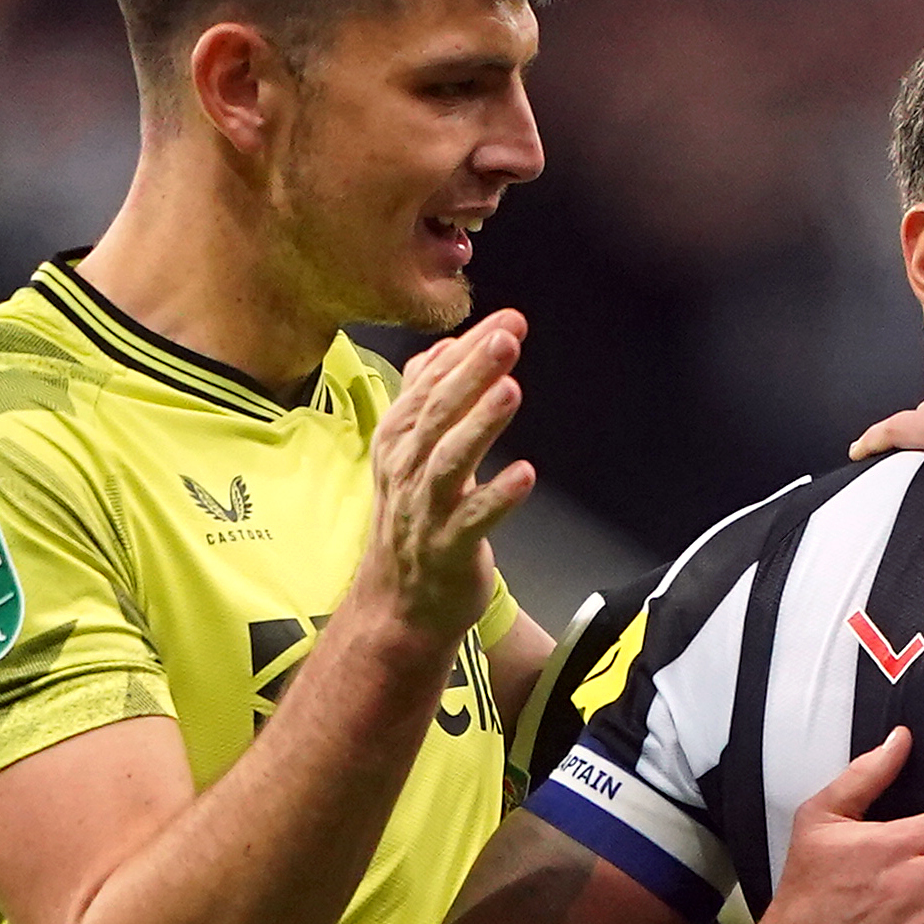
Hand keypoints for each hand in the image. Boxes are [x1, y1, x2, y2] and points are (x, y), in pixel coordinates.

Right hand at [358, 309, 535, 643]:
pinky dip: (497, 497)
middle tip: (507, 338)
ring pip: (450, 461)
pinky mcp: (447, 549)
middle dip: (472, 373)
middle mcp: (406, 469)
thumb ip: (426, 396)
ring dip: (480, 425)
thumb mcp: (410, 450)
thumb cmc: (413, 519)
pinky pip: (472, 520)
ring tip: (510, 391)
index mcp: (398, 438)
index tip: (507, 320)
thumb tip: (446, 347)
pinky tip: (525, 475)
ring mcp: (424, 510)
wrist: (401, 603)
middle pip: (437, 413)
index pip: (431, 383)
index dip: (467, 350)